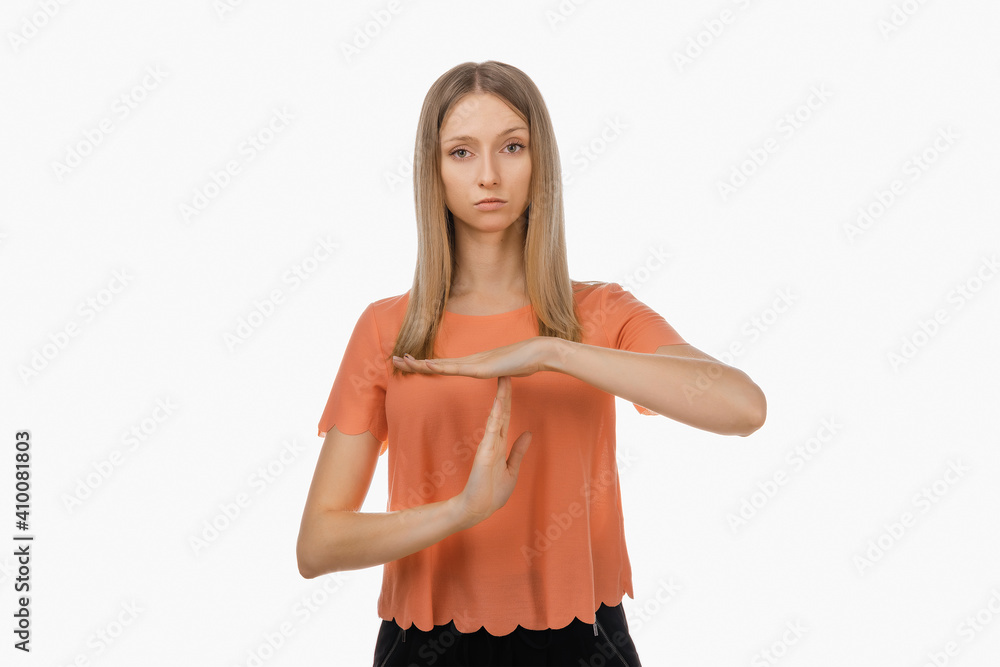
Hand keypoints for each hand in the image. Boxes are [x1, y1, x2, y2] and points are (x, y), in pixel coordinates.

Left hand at [391, 337, 552, 378]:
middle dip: (414, 363)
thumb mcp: (506, 371)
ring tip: (402, 361)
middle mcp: (470, 360)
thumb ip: (498, 372)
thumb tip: (498, 374)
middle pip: (436, 363)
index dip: (425, 364)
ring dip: (420, 364)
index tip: (408, 361)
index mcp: (473, 363)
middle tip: (393, 359)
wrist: (540, 352)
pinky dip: (440, 367)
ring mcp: (475, 363)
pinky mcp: (482, 368)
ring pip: (442, 365)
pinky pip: (457, 369)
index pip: (443, 365)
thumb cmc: (526, 361)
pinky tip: (427, 365)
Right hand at [453, 376, 531, 528]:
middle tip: (507, 371)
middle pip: (500, 412)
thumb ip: (518, 451)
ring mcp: (488, 446)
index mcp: (500, 444)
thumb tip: (528, 433)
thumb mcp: (512, 469)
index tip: (510, 383)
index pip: (505, 417)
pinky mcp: (485, 453)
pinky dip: (495, 418)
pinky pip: (491, 432)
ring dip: (500, 400)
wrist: (478, 508)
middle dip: (504, 392)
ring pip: (496, 418)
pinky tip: (498, 405)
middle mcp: (493, 441)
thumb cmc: (492, 492)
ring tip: (503, 382)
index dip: (508, 400)